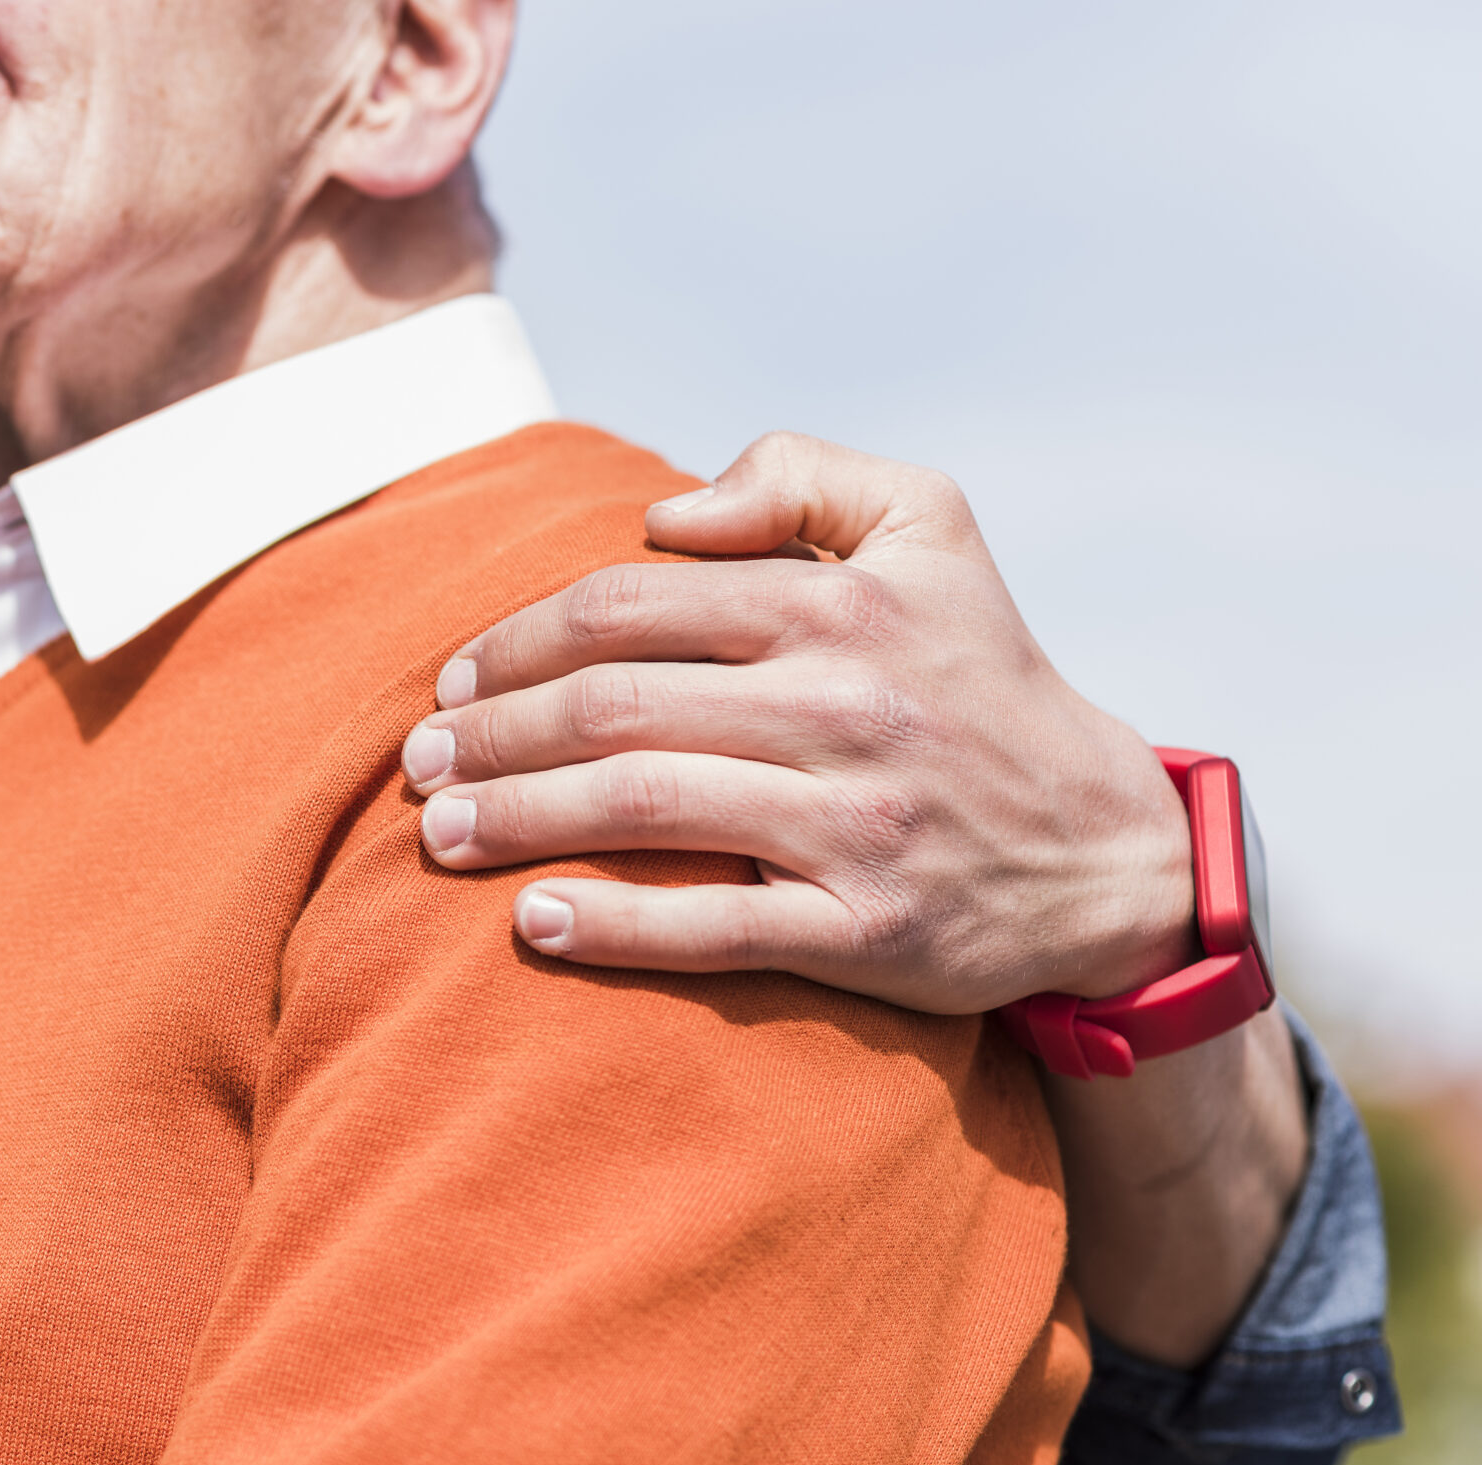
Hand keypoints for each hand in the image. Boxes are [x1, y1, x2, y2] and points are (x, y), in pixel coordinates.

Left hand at [400, 432, 1197, 1014]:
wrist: (1106, 849)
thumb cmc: (982, 677)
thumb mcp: (933, 528)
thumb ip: (805, 475)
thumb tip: (668, 507)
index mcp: (840, 605)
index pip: (630, 607)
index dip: (518, 640)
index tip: (454, 678)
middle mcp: (845, 707)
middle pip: (613, 709)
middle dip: (492, 735)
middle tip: (416, 762)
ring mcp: (856, 824)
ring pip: (644, 811)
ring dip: (517, 821)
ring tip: (435, 834)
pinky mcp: (869, 929)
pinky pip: (716, 929)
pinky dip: (613, 927)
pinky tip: (532, 923)